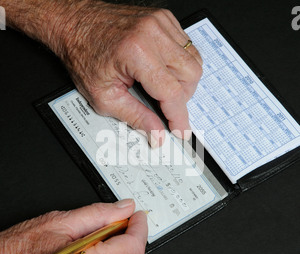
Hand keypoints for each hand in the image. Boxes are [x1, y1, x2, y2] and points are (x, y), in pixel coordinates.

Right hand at [0, 199, 147, 253]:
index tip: (137, 215)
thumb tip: (123, 207)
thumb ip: (96, 214)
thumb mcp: (55, 223)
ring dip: (122, 252)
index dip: (140, 227)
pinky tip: (95, 251)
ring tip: (105, 235)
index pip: (133, 248)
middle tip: (125, 222)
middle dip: (135, 239)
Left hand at [51, 1, 202, 146]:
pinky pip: (187, 47)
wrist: (74, 25)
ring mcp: (160, 23)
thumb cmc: (83, 55)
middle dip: (181, 98)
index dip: (178, 116)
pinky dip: (180, 64)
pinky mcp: (163, 19)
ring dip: (184, 82)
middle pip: (191, 75)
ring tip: (162, 88)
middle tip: (164, 106)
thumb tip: (156, 133)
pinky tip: (163, 70)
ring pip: (194, 61)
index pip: (172, 92)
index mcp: (136, 52)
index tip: (181, 129)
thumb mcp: (104, 97)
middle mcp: (153, 33)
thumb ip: (135, 117)